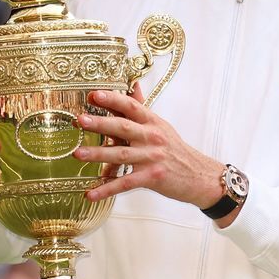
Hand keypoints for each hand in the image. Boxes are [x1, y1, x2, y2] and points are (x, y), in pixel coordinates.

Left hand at [75, 88, 223, 205]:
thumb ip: (143, 108)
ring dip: (98, 155)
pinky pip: (125, 183)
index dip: (113, 99)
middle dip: (101, 124)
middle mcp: (152, 138)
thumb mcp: (161, 126)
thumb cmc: (176, 151)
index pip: (132, 106)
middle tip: (81, 120)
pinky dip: (107, 189)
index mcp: (153, 122)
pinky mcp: (151, 178)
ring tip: (78, 154)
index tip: (94, 94)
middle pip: (124, 128)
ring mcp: (152, 158)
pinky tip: (91, 193)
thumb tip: (133, 85)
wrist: (200, 176)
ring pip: (121, 155)